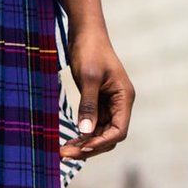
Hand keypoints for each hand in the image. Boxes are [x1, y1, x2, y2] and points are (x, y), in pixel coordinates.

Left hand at [59, 33, 134, 159]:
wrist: (85, 33)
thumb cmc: (90, 51)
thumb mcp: (88, 78)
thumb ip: (88, 105)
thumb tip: (86, 132)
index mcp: (124, 98)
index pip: (119, 131)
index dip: (101, 142)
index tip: (82, 147)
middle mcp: (120, 104)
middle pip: (109, 136)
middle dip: (89, 148)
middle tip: (65, 155)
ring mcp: (109, 105)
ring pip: (99, 133)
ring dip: (83, 144)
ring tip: (63, 152)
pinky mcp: (97, 103)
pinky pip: (92, 125)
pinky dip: (81, 134)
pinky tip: (67, 141)